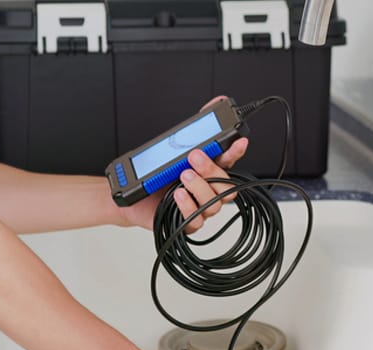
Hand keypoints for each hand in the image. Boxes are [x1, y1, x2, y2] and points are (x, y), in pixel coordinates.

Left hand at [118, 96, 247, 232]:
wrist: (133, 200)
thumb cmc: (157, 177)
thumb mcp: (173, 149)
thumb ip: (195, 129)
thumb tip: (215, 102)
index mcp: (209, 172)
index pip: (230, 161)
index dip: (237, 151)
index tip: (239, 140)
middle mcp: (208, 190)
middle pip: (226, 185)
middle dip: (211, 169)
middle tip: (194, 157)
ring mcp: (200, 208)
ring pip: (214, 202)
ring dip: (200, 186)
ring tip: (182, 176)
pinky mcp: (187, 223)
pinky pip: (196, 220)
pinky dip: (188, 205)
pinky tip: (177, 195)